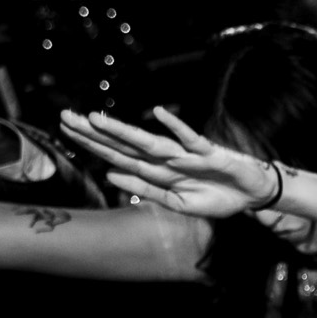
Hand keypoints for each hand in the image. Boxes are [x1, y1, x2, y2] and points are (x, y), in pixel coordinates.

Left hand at [58, 106, 278, 218]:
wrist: (251, 196)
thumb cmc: (216, 197)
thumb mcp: (178, 204)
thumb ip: (147, 190)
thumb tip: (110, 177)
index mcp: (158, 172)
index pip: (118, 156)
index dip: (93, 144)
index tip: (66, 129)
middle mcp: (166, 159)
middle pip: (125, 145)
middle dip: (95, 133)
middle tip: (65, 116)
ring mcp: (186, 155)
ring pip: (149, 142)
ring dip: (123, 131)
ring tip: (95, 119)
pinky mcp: (209, 153)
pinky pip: (191, 139)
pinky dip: (177, 127)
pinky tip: (159, 113)